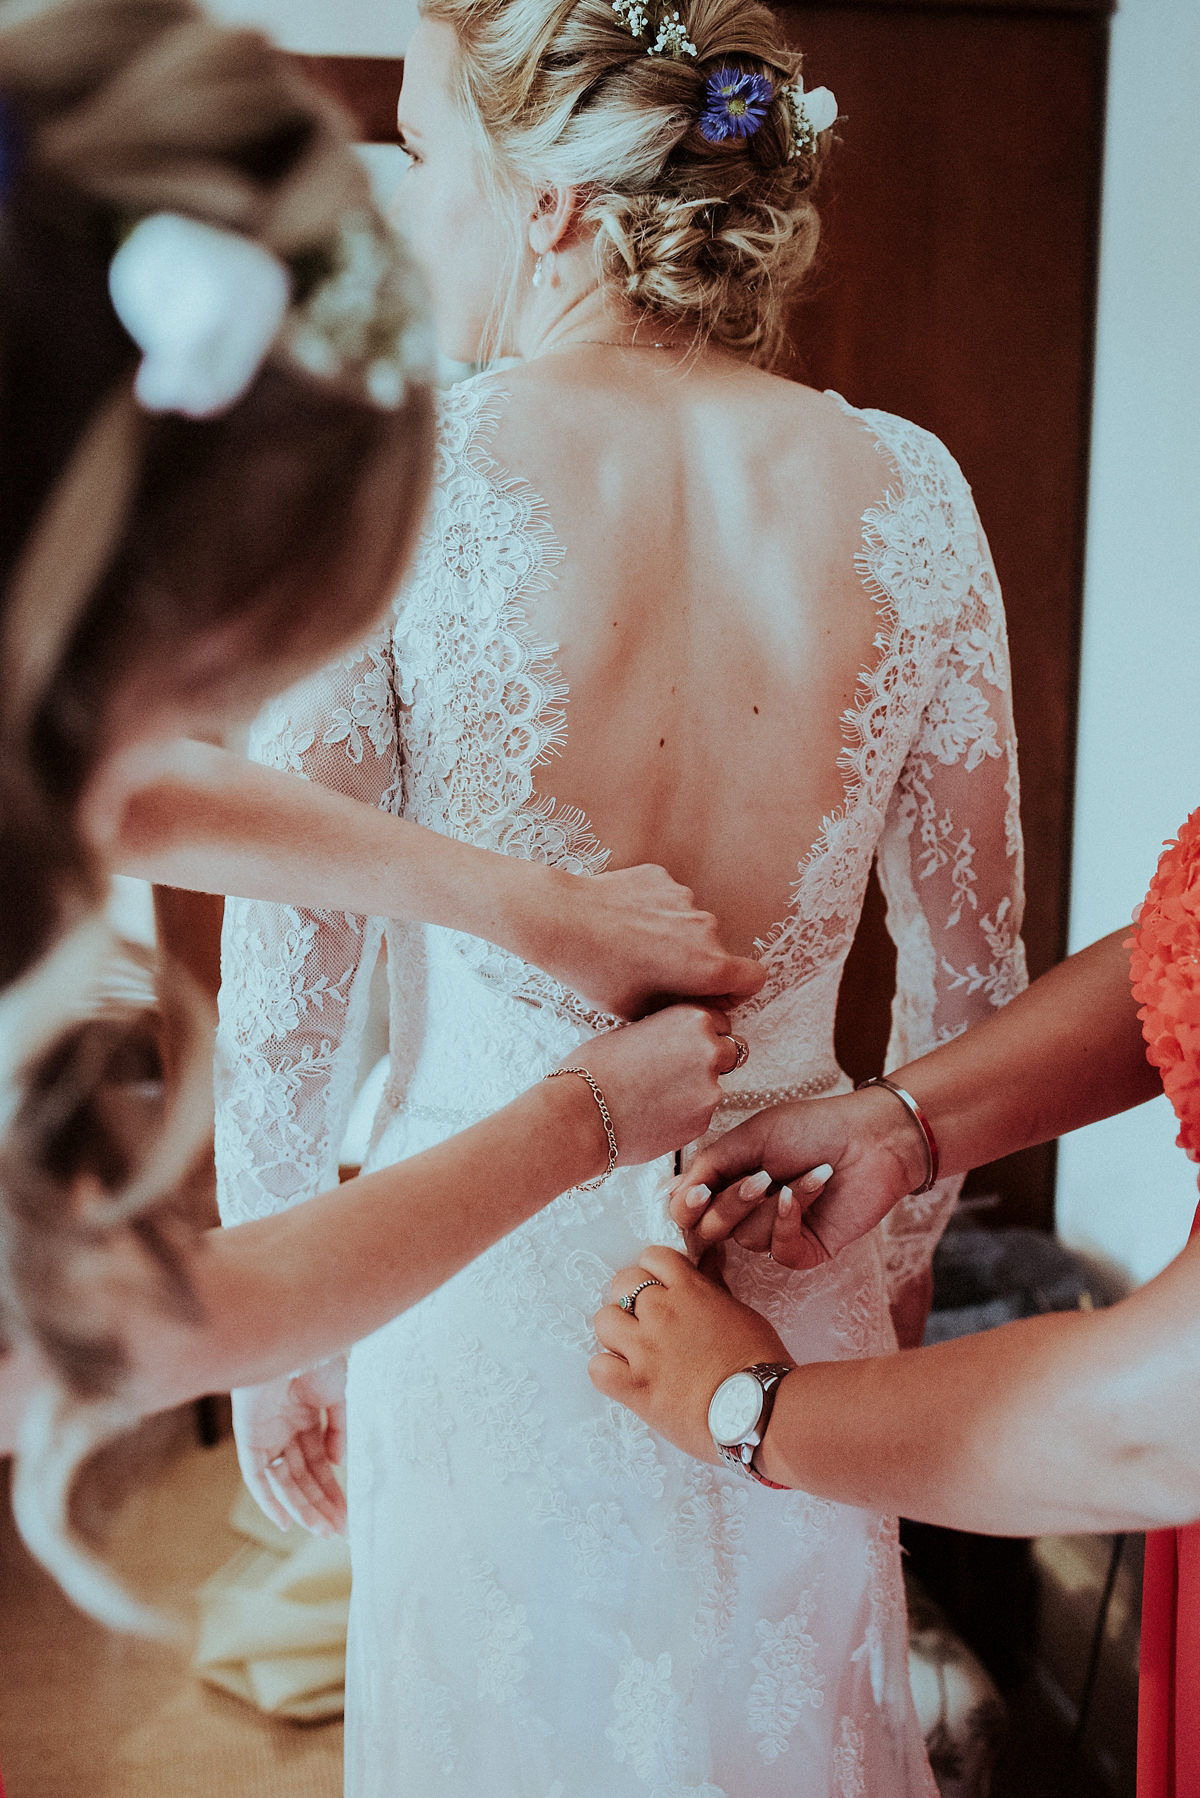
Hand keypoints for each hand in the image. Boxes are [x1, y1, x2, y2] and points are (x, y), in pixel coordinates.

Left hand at [231, 1357, 347, 1536]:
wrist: (292, 1333)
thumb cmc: (317, 1354)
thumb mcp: (340, 1393)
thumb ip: (339, 1429)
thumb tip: (338, 1465)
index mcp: (307, 1415)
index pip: (320, 1463)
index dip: (333, 1489)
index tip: (348, 1514)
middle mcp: (285, 1429)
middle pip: (303, 1477)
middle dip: (321, 1504)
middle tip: (338, 1531)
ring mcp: (267, 1433)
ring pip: (284, 1481)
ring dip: (303, 1507)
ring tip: (322, 1530)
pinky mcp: (249, 1436)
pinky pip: (256, 1476)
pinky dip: (269, 1500)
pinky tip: (286, 1521)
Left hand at [530, 863, 763, 1017]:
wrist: (559, 920)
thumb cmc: (595, 973)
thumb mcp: (637, 1011)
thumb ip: (678, 1011)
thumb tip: (696, 1009)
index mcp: (708, 965)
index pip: (754, 978)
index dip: (735, 992)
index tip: (709, 996)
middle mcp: (706, 928)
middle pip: (717, 953)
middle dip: (697, 967)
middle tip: (656, 978)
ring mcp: (684, 897)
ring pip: (691, 926)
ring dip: (674, 938)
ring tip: (630, 948)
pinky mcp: (662, 877)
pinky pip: (669, 901)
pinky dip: (653, 913)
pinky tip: (621, 922)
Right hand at [571, 1005, 740, 1166]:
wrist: (581, 1115)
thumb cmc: (594, 1070)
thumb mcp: (632, 1030)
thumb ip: (666, 1032)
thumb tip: (676, 1040)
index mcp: (691, 1018)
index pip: (720, 1022)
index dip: (703, 1035)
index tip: (685, 1045)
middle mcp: (709, 1049)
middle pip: (732, 1052)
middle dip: (712, 1061)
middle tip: (678, 1073)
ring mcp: (710, 1088)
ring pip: (717, 1086)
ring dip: (697, 1091)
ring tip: (657, 1097)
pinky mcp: (702, 1121)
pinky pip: (702, 1114)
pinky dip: (686, 1115)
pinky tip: (656, 1115)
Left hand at [590, 1246, 789, 1464]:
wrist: (759, 1409)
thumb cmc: (760, 1362)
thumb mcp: (740, 1312)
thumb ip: (715, 1285)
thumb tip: (711, 1256)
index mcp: (690, 1291)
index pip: (653, 1256)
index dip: (655, 1272)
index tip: (662, 1288)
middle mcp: (661, 1313)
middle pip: (622, 1283)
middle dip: (631, 1297)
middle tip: (647, 1320)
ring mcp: (645, 1350)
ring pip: (604, 1320)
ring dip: (616, 1332)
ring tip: (634, 1348)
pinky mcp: (636, 1387)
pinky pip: (598, 1368)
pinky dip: (607, 1371)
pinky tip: (626, 1377)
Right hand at [666, 1088, 925, 1268]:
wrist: (871, 1137)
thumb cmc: (812, 1128)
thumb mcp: (750, 1136)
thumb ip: (708, 1165)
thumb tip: (669, 1195)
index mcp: (729, 1182)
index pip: (689, 1211)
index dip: (687, 1207)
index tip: (697, 1192)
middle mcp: (747, 1211)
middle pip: (710, 1230)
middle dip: (731, 1205)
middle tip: (759, 1178)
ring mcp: (776, 1233)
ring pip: (747, 1239)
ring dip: (777, 1202)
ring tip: (809, 1172)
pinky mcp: (806, 1250)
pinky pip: (780, 1252)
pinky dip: (792, 1219)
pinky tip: (813, 1189)